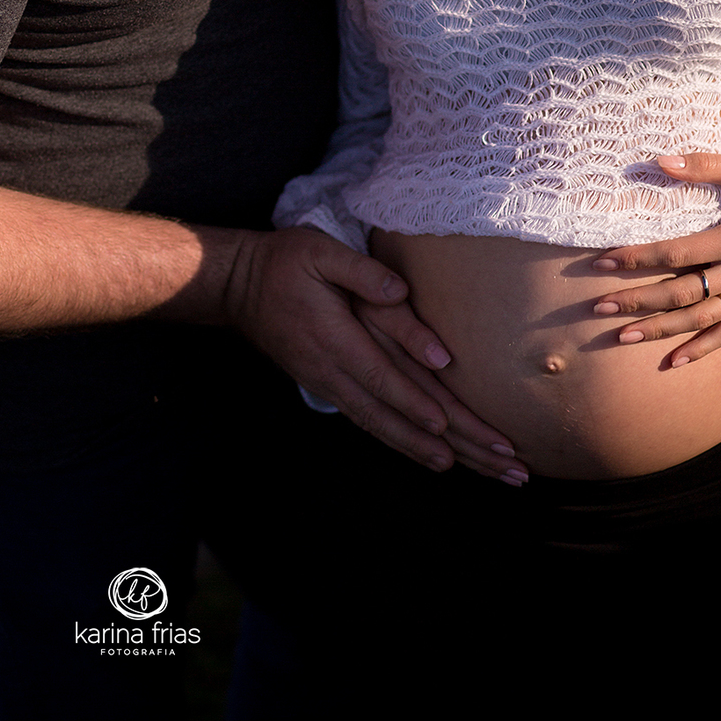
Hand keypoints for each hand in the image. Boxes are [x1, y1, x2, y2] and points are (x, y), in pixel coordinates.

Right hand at [223, 226, 525, 479]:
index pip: (380, 375)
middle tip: (482, 456)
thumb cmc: (284, 261)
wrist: (238, 286)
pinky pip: (368, 421)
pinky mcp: (327, 385)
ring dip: (421, 449)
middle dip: (438, 439)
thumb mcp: (319, 252)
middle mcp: (331, 370)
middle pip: (388, 414)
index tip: (447, 425)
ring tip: (466, 468)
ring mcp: (327, 383)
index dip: (413, 401)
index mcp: (333, 337)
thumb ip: (360, 271)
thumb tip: (401, 291)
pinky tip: (425, 452)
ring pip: (379, 426)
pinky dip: (398, 440)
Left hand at [590, 153, 720, 365]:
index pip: (676, 253)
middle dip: (637, 301)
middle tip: (598, 309)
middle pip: (682, 293)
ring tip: (622, 338)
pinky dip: (701, 349)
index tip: (602, 263)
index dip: (637, 259)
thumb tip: (659, 161)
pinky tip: (673, 362)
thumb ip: (706, 166)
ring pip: (700, 320)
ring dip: (660, 330)